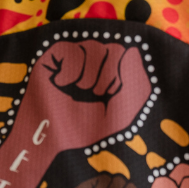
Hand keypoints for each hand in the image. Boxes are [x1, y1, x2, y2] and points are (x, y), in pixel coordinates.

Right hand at [21, 39, 150, 150]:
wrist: (56, 140)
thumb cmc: (89, 128)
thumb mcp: (124, 111)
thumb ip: (135, 81)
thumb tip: (133, 49)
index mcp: (115, 69)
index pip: (128, 52)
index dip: (120, 75)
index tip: (110, 94)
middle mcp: (96, 59)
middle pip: (114, 48)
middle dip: (107, 78)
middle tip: (95, 95)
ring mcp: (75, 55)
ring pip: (94, 47)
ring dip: (89, 77)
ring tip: (79, 91)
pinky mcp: (52, 56)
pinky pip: (70, 49)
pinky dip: (69, 71)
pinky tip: (61, 84)